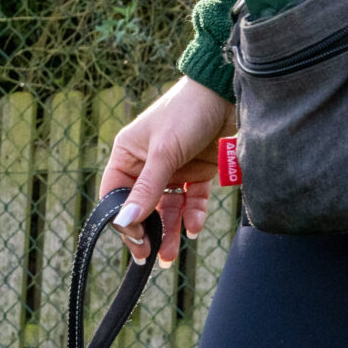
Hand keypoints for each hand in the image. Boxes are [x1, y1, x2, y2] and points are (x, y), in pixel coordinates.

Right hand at [99, 77, 235, 267]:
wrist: (230, 91)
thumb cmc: (188, 111)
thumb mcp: (164, 152)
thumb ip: (147, 189)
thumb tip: (125, 222)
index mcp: (128, 155)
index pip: (116, 195)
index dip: (122, 219)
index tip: (136, 240)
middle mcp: (147, 164)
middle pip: (142, 207)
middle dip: (148, 232)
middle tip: (152, 257)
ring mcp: (174, 169)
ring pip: (167, 209)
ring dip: (170, 231)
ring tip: (171, 256)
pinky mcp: (199, 171)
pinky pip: (192, 201)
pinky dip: (192, 215)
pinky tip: (194, 228)